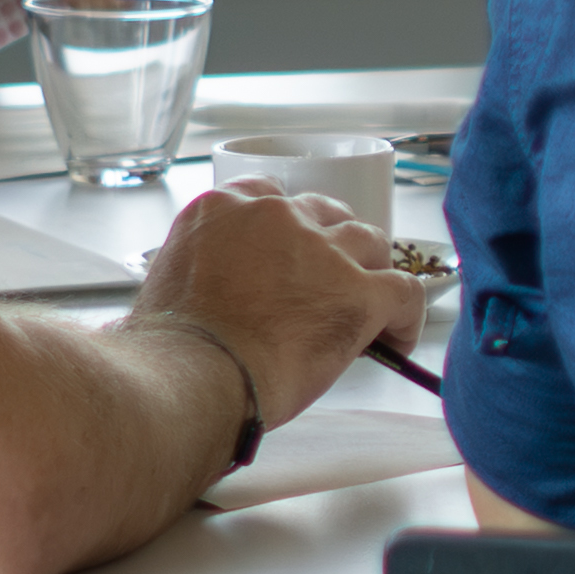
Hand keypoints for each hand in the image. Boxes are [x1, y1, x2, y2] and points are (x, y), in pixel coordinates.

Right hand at [136, 180, 427, 423]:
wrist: (191, 378)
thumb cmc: (170, 351)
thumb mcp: (168, 284)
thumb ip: (205, 269)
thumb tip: (220, 295)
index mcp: (223, 209)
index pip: (271, 195)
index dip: (290, 227)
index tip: (293, 252)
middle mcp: (276, 216)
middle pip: (327, 214)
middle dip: (333, 246)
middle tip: (332, 282)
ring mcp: (322, 250)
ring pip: (370, 242)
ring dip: (371, 271)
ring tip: (371, 306)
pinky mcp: (358, 292)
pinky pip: (405, 290)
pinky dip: (406, 315)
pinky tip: (397, 337)